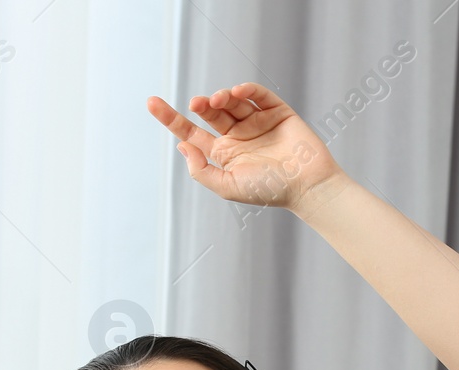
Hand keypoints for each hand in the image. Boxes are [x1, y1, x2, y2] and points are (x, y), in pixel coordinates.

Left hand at [146, 82, 344, 212]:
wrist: (306, 185)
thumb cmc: (269, 191)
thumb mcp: (227, 187)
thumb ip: (201, 170)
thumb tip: (183, 146)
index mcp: (224, 154)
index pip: (192, 133)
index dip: (171, 119)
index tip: (152, 103)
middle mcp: (238, 136)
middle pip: (210, 113)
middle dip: (200, 105)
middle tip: (196, 103)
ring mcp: (257, 122)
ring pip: (232, 102)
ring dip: (222, 97)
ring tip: (218, 100)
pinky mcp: (277, 112)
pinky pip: (258, 96)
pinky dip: (247, 90)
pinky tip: (237, 92)